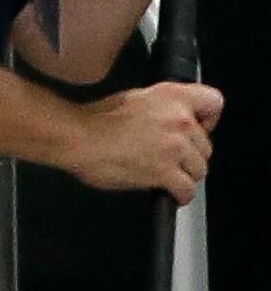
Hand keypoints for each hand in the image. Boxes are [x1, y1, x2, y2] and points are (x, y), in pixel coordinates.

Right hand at [63, 82, 222, 202]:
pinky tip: (165, 190)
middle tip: (167, 156)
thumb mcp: (133, 98)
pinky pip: (187, 190)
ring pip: (199, 170)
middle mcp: (179, 119)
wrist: (77, 138)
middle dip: (189, 154)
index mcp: (170, 96)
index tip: (197, 127)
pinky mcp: (167, 171)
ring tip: (163, 173)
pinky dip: (178, 194)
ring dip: (183, 175)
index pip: (213, 102)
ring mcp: (175, 146)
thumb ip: (160, 106)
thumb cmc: (94, 120)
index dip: (207, 118)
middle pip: (206, 146)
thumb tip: (170, 119)